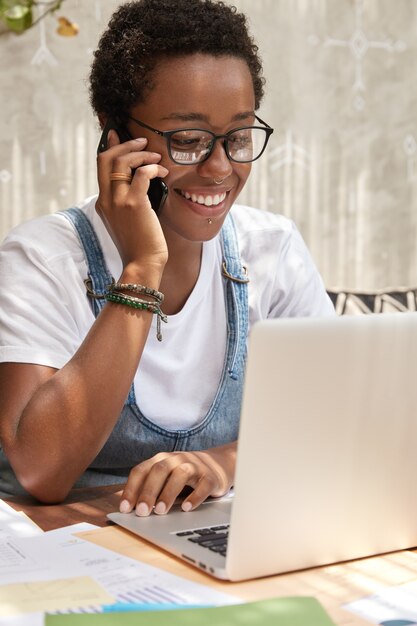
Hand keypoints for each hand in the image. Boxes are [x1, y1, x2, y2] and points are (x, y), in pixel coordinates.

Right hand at [96, 129, 169, 271]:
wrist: (142, 264)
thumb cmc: (141, 245)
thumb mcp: (128, 220)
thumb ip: (129, 200)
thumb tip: (142, 181)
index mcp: (103, 202)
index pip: (101, 166)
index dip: (110, 147)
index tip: (118, 135)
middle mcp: (107, 199)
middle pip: (106, 158)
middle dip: (125, 144)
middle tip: (143, 143)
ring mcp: (118, 201)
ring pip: (122, 162)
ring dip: (142, 154)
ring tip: (157, 158)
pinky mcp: (134, 204)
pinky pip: (141, 174)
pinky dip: (153, 168)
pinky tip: (162, 172)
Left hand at [119, 441, 236, 515]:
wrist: (218, 464)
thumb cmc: (185, 475)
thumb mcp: (167, 476)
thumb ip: (151, 488)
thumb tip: (132, 510)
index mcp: (161, 459)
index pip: (141, 470)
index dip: (131, 488)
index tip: (125, 508)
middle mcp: (176, 459)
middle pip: (159, 470)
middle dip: (148, 491)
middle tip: (142, 512)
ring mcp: (194, 465)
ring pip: (180, 475)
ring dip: (168, 493)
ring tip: (160, 511)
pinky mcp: (210, 476)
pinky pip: (203, 485)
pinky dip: (194, 497)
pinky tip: (186, 508)